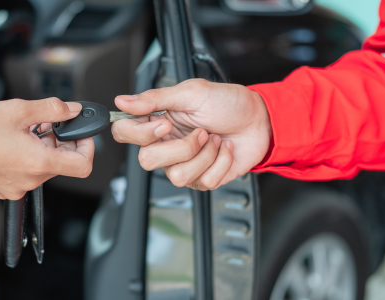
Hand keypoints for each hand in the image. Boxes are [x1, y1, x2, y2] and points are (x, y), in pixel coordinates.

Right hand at [0, 98, 93, 199]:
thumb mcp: (18, 109)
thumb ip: (52, 109)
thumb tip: (73, 110)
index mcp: (39, 163)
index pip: (83, 166)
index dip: (87, 147)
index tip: (80, 134)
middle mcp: (31, 180)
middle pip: (63, 163)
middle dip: (59, 141)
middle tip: (44, 124)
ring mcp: (17, 188)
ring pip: (44, 167)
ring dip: (42, 148)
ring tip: (23, 131)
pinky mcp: (5, 189)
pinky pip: (27, 173)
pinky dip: (27, 158)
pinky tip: (11, 143)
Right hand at [111, 79, 270, 189]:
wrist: (261, 120)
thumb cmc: (228, 103)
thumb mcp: (192, 92)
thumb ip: (155, 98)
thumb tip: (123, 100)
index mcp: (157, 121)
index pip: (124, 133)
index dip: (140, 134)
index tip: (164, 124)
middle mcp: (166, 145)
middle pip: (147, 161)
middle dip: (181, 147)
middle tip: (200, 131)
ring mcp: (183, 164)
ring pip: (177, 176)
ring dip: (205, 155)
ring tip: (215, 139)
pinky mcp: (202, 178)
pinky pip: (204, 181)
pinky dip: (221, 162)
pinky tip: (225, 149)